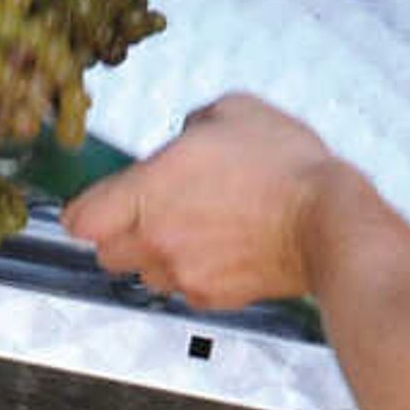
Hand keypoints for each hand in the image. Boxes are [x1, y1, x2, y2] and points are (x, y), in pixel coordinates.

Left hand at [60, 95, 354, 310]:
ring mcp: (181, 272)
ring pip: (143, 274)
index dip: (89, 208)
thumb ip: (192, 125)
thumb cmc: (286, 167)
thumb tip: (185, 137)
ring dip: (155, 255)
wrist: (329, 223)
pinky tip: (222, 249)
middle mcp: (155, 238)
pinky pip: (181, 288)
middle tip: (152, 211)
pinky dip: (191, 273)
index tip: (104, 200)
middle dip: (120, 233)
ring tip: (194, 229)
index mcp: (149, 190)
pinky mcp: (209, 297)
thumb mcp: (234, 112)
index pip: (80, 219)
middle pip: (104, 253)